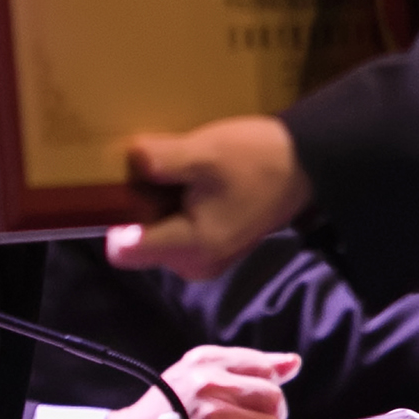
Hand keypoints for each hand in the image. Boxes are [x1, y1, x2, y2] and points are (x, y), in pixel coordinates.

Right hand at [104, 345, 301, 418]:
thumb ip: (249, 362)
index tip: (256, 397)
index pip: (265, 369)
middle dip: (270, 412)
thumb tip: (293, 363)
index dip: (268, 385)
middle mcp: (210, 389)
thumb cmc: (170, 399)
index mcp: (207, 363)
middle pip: (273, 399)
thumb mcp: (200, 365)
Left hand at [105, 118, 310, 281]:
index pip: (124, 250)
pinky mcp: (211, 246)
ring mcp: (203, 259)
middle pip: (137, 239)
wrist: (303, 165)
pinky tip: (188, 176)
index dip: (114, 215)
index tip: (122, 185)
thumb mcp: (204, 153)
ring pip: (156, 231)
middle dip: (138, 204)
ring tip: (173, 167)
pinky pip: (174, 228)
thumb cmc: (254, 160)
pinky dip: (173, 204)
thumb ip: (162, 161)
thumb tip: (127, 160)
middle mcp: (192, 265)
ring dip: (156, 201)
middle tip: (154, 168)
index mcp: (190, 249)